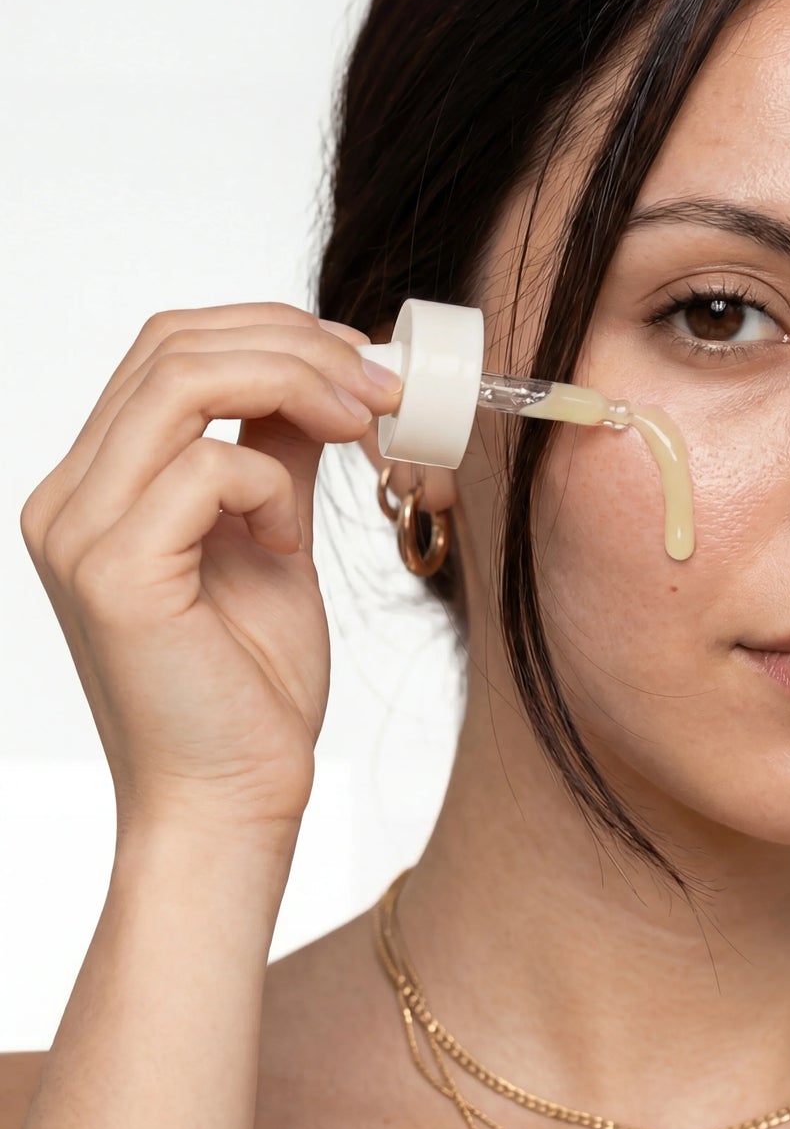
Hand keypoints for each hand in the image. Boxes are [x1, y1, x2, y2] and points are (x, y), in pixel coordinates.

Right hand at [18, 302, 401, 837]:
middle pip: (172, 342)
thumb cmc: (250, 685)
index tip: (364, 358)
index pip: (169, 347)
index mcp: (101, 484)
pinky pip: (206, 466)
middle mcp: (70, 497)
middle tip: (381, 384)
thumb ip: (279, 455)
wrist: (232, 799)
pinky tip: (290, 542)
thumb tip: (323, 382)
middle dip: (296, 343)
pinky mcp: (113, 572)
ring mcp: (79, 532)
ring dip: (298, 384)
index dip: (274, 330)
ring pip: (182, 378)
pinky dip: (271, 483)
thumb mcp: (274, 538)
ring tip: (365, 426)